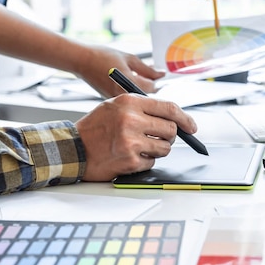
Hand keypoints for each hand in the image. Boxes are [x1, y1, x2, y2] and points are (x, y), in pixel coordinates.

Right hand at [75, 93, 197, 180]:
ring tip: (140, 146)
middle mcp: (131, 120)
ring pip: (165, 147)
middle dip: (169, 136)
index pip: (168, 108)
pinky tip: (129, 156)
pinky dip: (145, 161)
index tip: (192, 126)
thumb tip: (173, 118)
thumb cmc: (94, 127)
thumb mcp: (114, 106)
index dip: (185, 118)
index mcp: (129, 102)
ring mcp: (131, 141)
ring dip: (157, 150)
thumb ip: (141, 108)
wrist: (73, 148)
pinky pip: (152, 162)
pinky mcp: (130, 160)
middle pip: (171, 129)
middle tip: (160, 138)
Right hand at [76, 44, 164, 97]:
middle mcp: (123, 95)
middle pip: (146, 97)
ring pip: (136, 101)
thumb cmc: (102, 57)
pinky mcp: (110, 101)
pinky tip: (127, 83)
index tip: (160, 77)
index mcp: (129, 83)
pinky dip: (130, 93)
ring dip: (140, 92)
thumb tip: (161, 75)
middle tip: (150, 78)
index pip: (152, 88)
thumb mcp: (129, 59)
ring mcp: (116, 100)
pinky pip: (126, 100)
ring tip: (136, 79)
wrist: (81, 61)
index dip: (158, 82)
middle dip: (150, 88)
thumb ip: (148, 69)